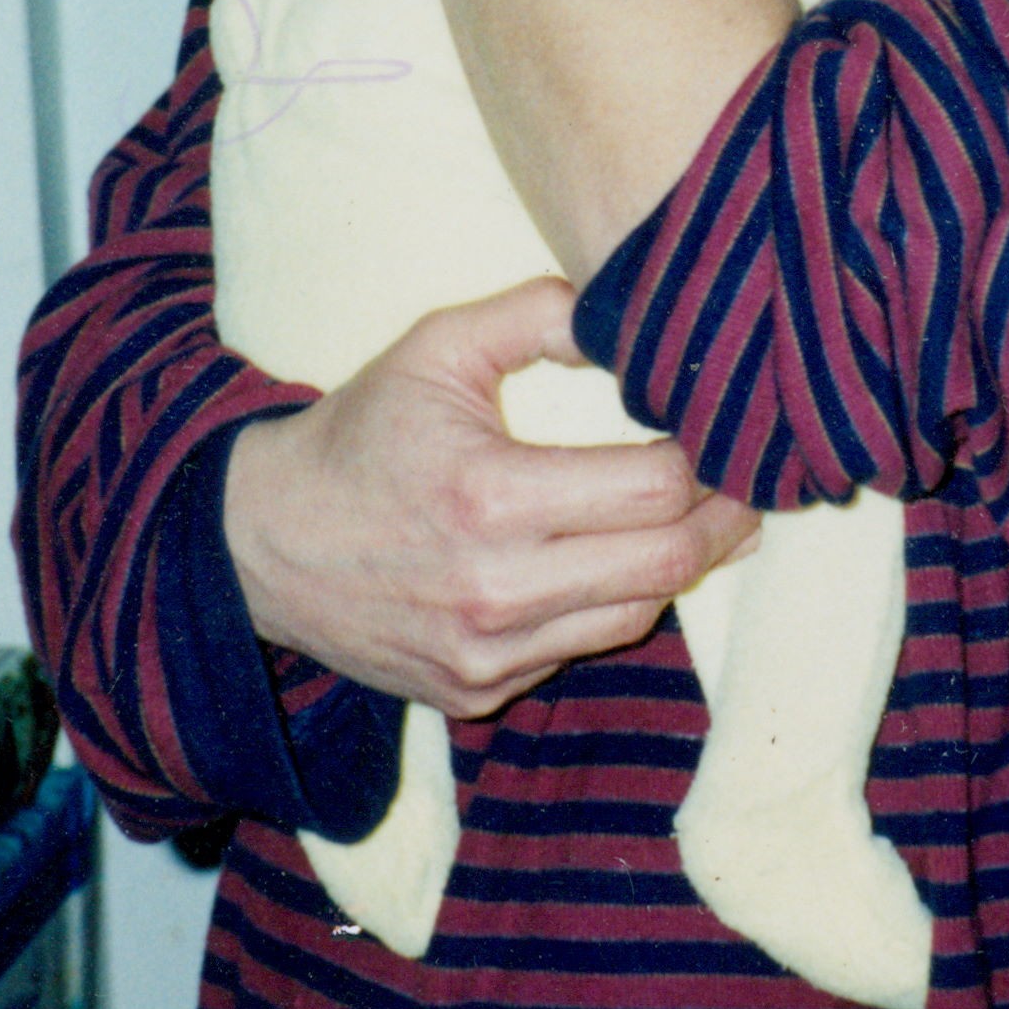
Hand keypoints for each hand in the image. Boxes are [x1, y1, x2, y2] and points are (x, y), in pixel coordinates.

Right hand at [220, 274, 760, 718]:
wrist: (261, 543)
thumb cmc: (360, 435)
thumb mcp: (437, 348)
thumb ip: (538, 316)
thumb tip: (627, 318)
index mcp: (490, 495)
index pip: (653, 488)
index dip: (706, 461)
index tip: (721, 435)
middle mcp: (494, 589)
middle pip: (664, 565)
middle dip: (721, 522)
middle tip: (747, 487)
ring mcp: (485, 654)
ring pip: (632, 617)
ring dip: (673, 569)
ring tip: (698, 523)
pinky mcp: (474, 692)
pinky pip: (576, 651)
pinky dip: (607, 608)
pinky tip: (613, 565)